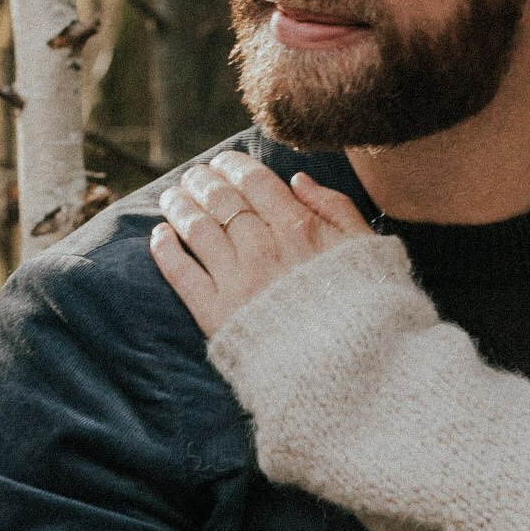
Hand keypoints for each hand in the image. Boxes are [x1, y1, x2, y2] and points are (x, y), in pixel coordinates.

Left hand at [150, 152, 370, 335]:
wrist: (348, 368)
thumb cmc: (366, 309)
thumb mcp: (369, 250)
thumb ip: (336, 209)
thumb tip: (298, 180)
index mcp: (300, 228)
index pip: (255, 181)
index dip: (234, 166)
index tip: (224, 162)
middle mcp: (263, 248)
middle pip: (221, 199)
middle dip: (202, 180)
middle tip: (194, 175)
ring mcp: (236, 280)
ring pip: (196, 228)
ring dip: (179, 206)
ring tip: (171, 197)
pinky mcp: (216, 313)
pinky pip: (180, 272)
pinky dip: (165, 248)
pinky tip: (160, 235)